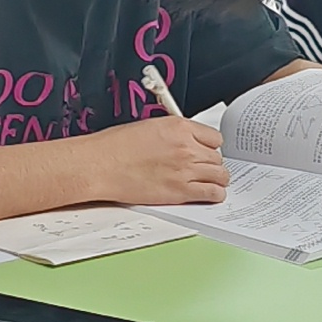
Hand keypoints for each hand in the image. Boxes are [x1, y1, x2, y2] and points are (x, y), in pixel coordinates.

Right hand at [93, 114, 228, 205]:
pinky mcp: (181, 191)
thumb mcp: (149, 126)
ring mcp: (186, 170)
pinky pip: (213, 193)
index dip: (210, 146)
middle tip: (204, 167)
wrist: (101, 165)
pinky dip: (214, 194)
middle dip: (211, 163)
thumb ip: (173, 134)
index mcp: (179, 127)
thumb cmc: (115, 146)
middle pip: (218, 157)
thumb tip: (184, 142)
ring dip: (216, 179)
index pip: (214, 137)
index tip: (205, 150)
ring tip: (209, 181)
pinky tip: (209, 193)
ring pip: (220, 176)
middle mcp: (186, 147)